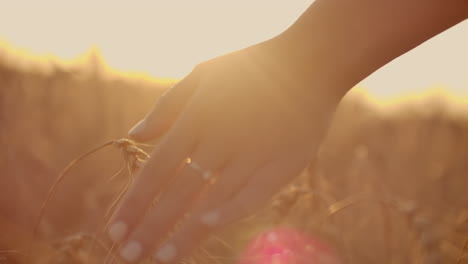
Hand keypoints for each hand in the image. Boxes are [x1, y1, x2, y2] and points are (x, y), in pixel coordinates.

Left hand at [108, 39, 341, 262]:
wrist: (309, 63)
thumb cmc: (251, 67)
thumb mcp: (204, 73)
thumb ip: (168, 106)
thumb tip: (135, 135)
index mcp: (198, 117)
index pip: (156, 169)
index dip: (134, 202)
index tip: (115, 229)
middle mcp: (221, 138)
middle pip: (178, 191)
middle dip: (151, 226)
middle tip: (129, 255)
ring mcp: (253, 152)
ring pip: (212, 200)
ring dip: (185, 233)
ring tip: (161, 258)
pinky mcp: (284, 163)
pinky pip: (254, 195)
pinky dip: (230, 213)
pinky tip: (206, 231)